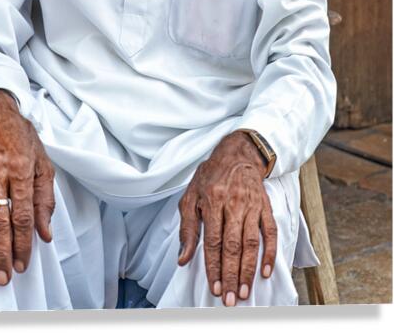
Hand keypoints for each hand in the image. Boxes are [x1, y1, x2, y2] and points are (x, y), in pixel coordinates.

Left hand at [177, 131, 276, 306]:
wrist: (237, 154)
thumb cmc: (210, 177)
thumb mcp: (190, 196)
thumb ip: (187, 228)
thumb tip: (183, 259)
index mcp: (212, 200)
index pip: (212, 240)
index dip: (213, 266)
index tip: (215, 288)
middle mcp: (233, 203)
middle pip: (232, 246)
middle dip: (231, 275)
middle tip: (230, 299)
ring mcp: (251, 205)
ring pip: (251, 243)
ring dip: (248, 270)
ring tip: (245, 292)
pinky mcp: (265, 206)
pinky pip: (270, 232)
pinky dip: (269, 253)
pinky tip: (265, 271)